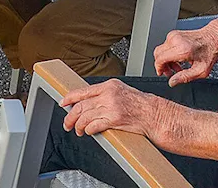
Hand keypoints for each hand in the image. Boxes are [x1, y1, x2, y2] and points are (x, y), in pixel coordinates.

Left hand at [61, 79, 184, 141]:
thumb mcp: (120, 91)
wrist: (154, 114)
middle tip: (67, 123)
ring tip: (78, 130)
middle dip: (70, 116)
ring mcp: (111, 107)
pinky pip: (94, 125)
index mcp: (109, 85)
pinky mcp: (114, 120)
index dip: (69, 98)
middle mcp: (108, 94)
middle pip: (81, 105)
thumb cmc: (140, 104)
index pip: (83, 91)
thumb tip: (86, 101)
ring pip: (85, 117)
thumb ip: (104, 94)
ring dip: (78, 126)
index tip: (63, 103)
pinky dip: (88, 130)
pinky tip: (88, 132)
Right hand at [153, 25, 217, 85]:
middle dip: (162, 65)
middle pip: (158, 54)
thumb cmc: (210, 52)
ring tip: (177, 67)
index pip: (160, 59)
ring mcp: (174, 35)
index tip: (161, 73)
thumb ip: (185, 77)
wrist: (214, 37)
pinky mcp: (174, 34)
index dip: (159, 68)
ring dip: (166, 60)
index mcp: (182, 49)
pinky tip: (178, 59)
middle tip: (170, 72)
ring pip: (161, 50)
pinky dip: (169, 54)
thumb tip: (172, 82)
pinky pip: (165, 45)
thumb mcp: (201, 70)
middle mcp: (176, 40)